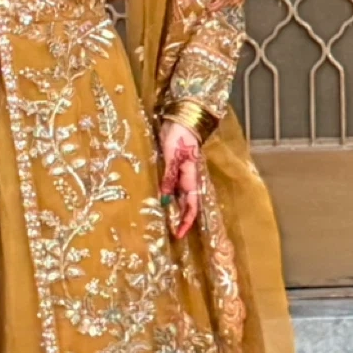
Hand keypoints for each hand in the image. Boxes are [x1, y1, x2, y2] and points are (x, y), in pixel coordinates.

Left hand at [159, 121, 202, 239]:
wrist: (181, 118)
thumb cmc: (179, 135)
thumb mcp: (172, 156)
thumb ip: (169, 176)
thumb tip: (165, 199)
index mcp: (191, 177)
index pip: (192, 205)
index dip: (186, 221)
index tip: (179, 234)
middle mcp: (188, 178)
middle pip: (187, 204)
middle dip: (181, 219)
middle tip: (172, 232)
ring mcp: (181, 173)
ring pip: (179, 196)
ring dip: (174, 209)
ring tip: (166, 221)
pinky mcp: (174, 167)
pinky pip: (172, 186)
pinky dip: (167, 196)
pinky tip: (160, 200)